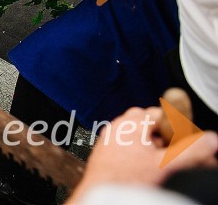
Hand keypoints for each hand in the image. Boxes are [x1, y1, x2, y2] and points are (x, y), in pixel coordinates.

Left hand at [68, 107, 217, 203]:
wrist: (102, 198)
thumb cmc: (127, 181)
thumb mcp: (167, 165)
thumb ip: (191, 151)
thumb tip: (210, 140)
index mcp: (130, 123)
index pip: (159, 113)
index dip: (175, 127)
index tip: (185, 138)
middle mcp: (116, 127)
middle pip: (146, 123)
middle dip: (162, 135)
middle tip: (172, 151)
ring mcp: (108, 139)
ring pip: (135, 135)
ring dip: (150, 146)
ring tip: (158, 163)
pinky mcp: (104, 153)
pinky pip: (124, 146)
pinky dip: (136, 153)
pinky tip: (143, 169)